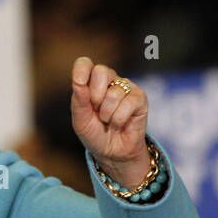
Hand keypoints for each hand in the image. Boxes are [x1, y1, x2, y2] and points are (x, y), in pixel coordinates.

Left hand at [71, 56, 149, 188]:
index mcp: (90, 83)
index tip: (78, 81)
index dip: (81, 69)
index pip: (85, 64)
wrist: (112, 153)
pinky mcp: (140, 97)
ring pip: (113, 94)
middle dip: (95, 97)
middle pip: (101, 72)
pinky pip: (128, 104)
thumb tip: (78, 81)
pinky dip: (119, 119)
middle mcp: (109, 81)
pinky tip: (120, 124)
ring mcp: (125, 88)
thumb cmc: (95, 134)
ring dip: (108, 115)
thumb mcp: (80, 120)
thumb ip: (79, 100)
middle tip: (97, 112)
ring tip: (109, 122)